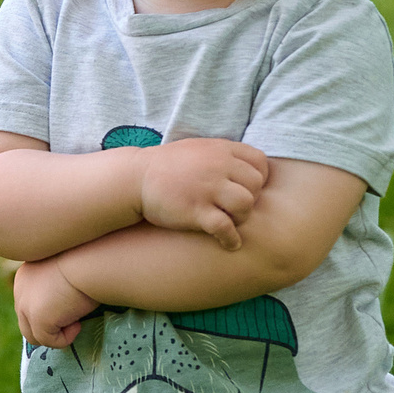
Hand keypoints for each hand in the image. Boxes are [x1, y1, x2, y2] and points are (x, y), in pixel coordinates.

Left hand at [13, 259, 98, 348]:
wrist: (89, 259)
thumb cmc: (86, 261)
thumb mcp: (64, 272)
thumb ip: (55, 289)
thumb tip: (62, 312)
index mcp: (25, 276)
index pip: (28, 304)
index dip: (47, 313)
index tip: (68, 310)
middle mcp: (20, 291)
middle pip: (26, 322)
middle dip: (49, 326)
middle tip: (73, 320)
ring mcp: (26, 306)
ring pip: (34, 335)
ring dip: (56, 334)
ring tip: (76, 320)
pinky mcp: (37, 319)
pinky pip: (49, 341)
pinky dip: (65, 338)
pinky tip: (78, 323)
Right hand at [137, 138, 270, 250]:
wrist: (134, 179)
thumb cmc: (167, 166)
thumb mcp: (197, 148)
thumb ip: (223, 154)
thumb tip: (249, 166)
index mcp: (219, 149)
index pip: (260, 162)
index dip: (259, 178)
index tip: (247, 189)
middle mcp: (216, 166)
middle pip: (255, 185)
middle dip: (250, 199)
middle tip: (235, 208)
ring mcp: (206, 188)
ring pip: (245, 205)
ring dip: (242, 218)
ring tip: (231, 222)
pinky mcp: (195, 210)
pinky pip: (225, 228)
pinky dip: (231, 239)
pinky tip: (228, 243)